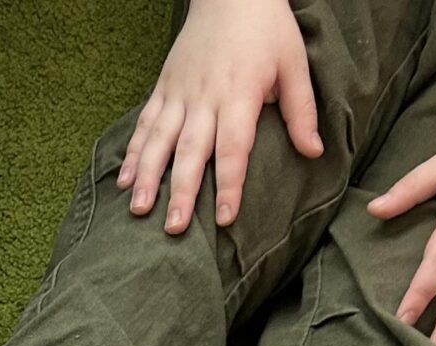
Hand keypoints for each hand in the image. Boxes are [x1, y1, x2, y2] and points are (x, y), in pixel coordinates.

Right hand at [120, 0, 321, 232]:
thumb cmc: (267, 28)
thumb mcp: (293, 63)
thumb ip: (300, 110)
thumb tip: (313, 152)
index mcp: (240, 94)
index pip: (233, 148)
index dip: (229, 185)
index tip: (225, 218)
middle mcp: (205, 97)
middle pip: (191, 152)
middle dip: (181, 191)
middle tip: (174, 228)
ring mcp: (180, 93)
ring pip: (159, 141)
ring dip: (147, 177)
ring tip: (139, 210)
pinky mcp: (163, 87)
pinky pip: (145, 124)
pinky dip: (132, 152)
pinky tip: (122, 181)